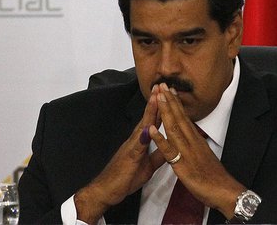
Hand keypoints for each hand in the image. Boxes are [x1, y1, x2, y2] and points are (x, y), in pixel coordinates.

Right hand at [74, 87, 165, 222]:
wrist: (106, 191)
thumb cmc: (126, 178)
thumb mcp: (148, 166)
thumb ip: (158, 155)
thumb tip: (170, 147)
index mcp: (141, 141)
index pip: (153, 121)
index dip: (161, 108)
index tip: (168, 94)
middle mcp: (135, 140)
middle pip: (148, 117)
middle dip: (156, 101)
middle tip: (162, 84)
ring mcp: (131, 146)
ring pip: (143, 125)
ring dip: (150, 111)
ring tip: (156, 97)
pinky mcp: (129, 157)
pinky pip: (137, 145)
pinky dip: (143, 136)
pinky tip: (149, 128)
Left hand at [149, 83, 246, 219]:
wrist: (224, 191)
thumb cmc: (214, 178)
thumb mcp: (204, 157)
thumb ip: (197, 147)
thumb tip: (193, 139)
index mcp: (197, 140)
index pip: (185, 117)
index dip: (176, 104)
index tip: (170, 90)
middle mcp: (193, 142)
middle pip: (179, 118)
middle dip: (170, 101)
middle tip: (163, 84)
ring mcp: (187, 152)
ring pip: (174, 128)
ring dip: (166, 112)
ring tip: (159, 97)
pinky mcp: (182, 165)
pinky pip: (169, 151)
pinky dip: (160, 139)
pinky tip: (152, 129)